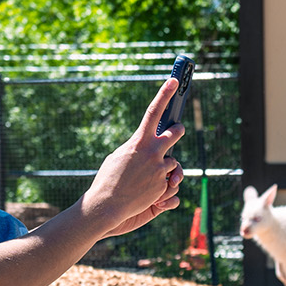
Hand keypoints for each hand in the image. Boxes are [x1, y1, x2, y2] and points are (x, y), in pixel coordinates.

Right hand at [82, 75, 185, 237]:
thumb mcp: (119, 156)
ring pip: (173, 161)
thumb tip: (147, 144)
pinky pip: (170, 181)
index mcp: (139, 141)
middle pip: (176, 133)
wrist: (108, 205)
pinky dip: (161, 185)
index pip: (154, 112)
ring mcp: (160, 169)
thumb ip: (136, 147)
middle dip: (178, 130)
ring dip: (165, 166)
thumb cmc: (109, 179)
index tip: (173, 81)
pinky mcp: (164, 185)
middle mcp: (153, 153)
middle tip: (178, 129)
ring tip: (146, 176)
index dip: (165, 94)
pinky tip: (147, 192)